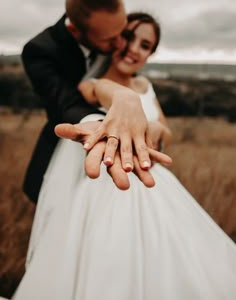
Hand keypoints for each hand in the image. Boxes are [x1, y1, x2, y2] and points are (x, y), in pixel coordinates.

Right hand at [55, 122, 171, 188]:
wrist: (115, 127)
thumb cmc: (99, 132)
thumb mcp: (86, 131)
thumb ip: (72, 132)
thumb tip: (57, 129)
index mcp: (101, 154)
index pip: (94, 161)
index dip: (93, 166)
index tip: (93, 173)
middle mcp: (115, 158)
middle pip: (116, 168)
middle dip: (120, 176)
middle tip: (124, 186)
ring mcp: (128, 155)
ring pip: (136, 165)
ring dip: (143, 172)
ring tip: (151, 183)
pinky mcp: (139, 148)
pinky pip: (149, 153)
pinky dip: (157, 157)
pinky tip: (168, 160)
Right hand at [78, 89, 153, 171]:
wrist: (127, 100)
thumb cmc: (137, 119)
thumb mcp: (145, 129)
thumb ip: (147, 143)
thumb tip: (156, 160)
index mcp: (138, 135)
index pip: (142, 148)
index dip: (144, 157)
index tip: (147, 167)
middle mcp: (127, 132)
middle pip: (127, 148)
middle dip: (127, 158)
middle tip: (128, 169)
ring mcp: (115, 128)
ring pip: (113, 142)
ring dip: (110, 153)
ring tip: (108, 163)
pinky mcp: (105, 125)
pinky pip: (98, 134)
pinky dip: (92, 140)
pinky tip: (86, 148)